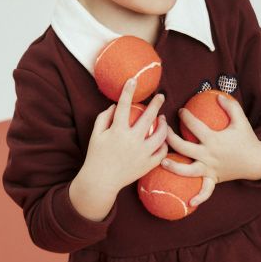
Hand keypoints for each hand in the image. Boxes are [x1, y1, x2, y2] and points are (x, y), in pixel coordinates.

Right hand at [83, 77, 168, 193]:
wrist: (101, 181)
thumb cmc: (96, 156)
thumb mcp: (96, 135)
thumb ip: (104, 118)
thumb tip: (115, 105)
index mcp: (118, 131)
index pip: (124, 105)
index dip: (128, 90)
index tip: (133, 80)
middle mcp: (132, 140)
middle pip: (149, 117)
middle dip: (156, 104)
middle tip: (161, 96)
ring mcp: (142, 153)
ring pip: (161, 135)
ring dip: (164, 125)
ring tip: (163, 119)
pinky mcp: (147, 165)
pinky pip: (161, 152)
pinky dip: (164, 145)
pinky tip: (162, 139)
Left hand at [162, 94, 260, 205]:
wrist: (258, 161)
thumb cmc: (247, 139)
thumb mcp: (241, 120)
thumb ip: (230, 106)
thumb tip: (217, 96)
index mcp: (214, 140)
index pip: (194, 126)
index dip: (185, 116)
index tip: (181, 111)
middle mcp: (209, 155)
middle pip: (183, 147)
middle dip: (169, 138)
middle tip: (161, 130)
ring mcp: (210, 169)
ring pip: (188, 170)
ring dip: (174, 166)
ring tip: (162, 161)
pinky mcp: (214, 179)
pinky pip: (206, 190)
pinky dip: (199, 197)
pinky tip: (190, 203)